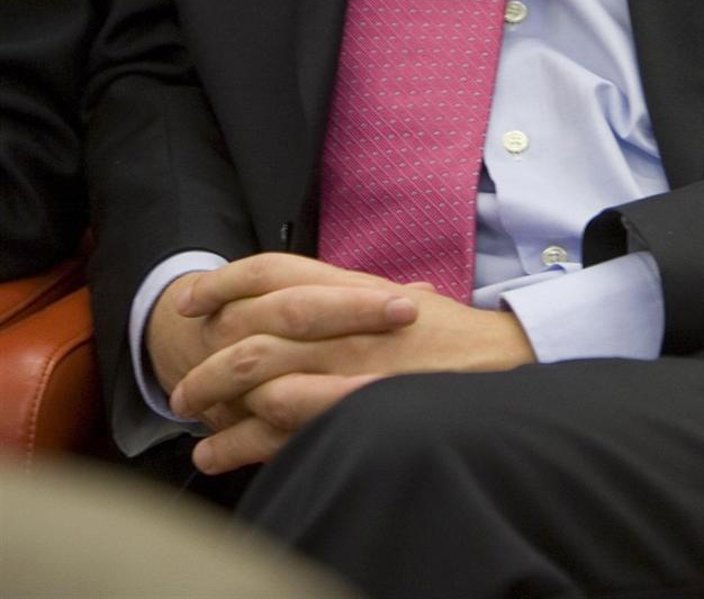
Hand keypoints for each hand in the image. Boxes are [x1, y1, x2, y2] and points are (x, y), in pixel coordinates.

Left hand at [159, 254, 532, 474]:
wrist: (497, 365)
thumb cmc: (451, 335)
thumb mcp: (405, 297)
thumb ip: (362, 295)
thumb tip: (338, 291)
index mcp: (351, 287)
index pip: (273, 271)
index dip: (224, 281)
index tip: (190, 300)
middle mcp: (340, 323)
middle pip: (251, 329)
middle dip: (206, 356)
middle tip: (182, 382)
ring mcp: (343, 368)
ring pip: (255, 379)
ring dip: (213, 399)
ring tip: (191, 416)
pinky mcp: (346, 411)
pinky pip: (276, 429)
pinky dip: (236, 444)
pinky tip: (214, 454)